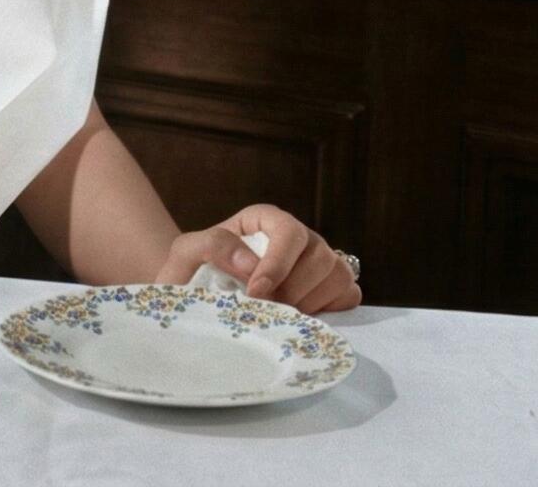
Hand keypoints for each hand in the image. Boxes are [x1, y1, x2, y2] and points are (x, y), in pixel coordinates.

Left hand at [155, 204, 362, 316]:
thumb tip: (249, 262)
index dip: (277, 264)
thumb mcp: (187, 251)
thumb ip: (212, 245)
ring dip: (312, 302)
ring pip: (338, 274)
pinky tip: (305, 318)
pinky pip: (350, 294)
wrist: (200, 297)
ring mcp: (317, 261)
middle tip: (268, 310)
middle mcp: (297, 236)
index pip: (288, 231)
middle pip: (320, 257)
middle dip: (294, 290)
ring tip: (282, 315)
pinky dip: (333, 309)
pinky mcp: (331, 287)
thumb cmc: (195, 270)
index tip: (257, 292)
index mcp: (264, 219)